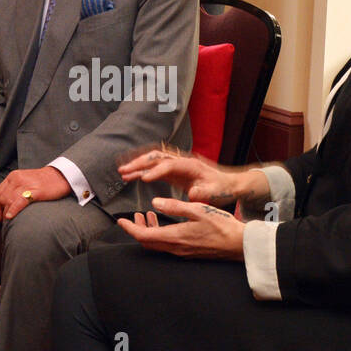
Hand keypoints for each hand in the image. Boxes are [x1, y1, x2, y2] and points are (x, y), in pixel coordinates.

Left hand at [0, 166, 70, 221]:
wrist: (61, 176)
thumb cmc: (44, 182)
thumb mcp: (25, 181)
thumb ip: (15, 189)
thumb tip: (6, 204)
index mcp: (13, 176)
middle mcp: (17, 179)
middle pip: (0, 197)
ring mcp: (25, 184)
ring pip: (8, 200)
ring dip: (4, 212)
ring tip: (6, 221)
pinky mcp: (35, 191)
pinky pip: (19, 201)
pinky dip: (13, 210)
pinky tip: (10, 216)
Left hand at [116, 197, 244, 259]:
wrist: (238, 244)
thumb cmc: (221, 225)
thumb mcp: (198, 209)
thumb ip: (175, 206)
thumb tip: (155, 202)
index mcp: (175, 236)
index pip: (143, 235)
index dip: (129, 228)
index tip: (120, 221)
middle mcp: (175, 248)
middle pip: (146, 242)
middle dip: (136, 230)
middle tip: (132, 217)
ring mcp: (181, 252)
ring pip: (156, 244)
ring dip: (147, 231)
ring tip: (146, 216)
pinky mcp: (187, 252)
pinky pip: (166, 245)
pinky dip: (159, 235)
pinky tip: (164, 224)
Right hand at [118, 146, 239, 206]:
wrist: (228, 183)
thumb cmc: (222, 188)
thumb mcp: (215, 192)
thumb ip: (203, 193)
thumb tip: (193, 193)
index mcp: (190, 165)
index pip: (169, 165)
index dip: (156, 171)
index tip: (143, 178)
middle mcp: (181, 161)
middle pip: (156, 157)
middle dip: (139, 163)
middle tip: (124, 171)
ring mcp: (177, 165)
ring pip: (153, 159)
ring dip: (137, 164)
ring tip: (122, 172)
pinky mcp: (174, 171)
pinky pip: (154, 167)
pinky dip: (142, 169)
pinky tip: (131, 175)